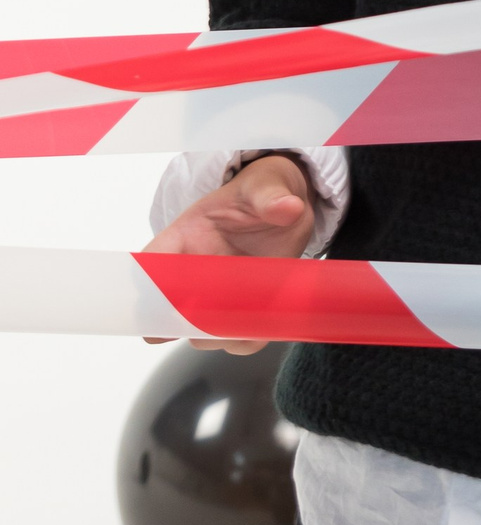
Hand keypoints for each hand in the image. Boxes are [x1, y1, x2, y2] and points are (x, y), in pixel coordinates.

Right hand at [146, 154, 314, 355]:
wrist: (288, 203)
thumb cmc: (262, 188)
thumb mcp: (264, 185)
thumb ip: (270, 195)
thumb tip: (287, 207)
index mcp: (185, 237)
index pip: (152, 266)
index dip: (148, 292)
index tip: (161, 310)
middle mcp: (193, 272)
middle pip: (170, 311)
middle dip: (187, 325)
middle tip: (215, 321)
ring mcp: (216, 293)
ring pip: (201, 331)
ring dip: (218, 336)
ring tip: (245, 327)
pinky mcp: (242, 305)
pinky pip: (235, 335)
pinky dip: (244, 339)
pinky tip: (261, 330)